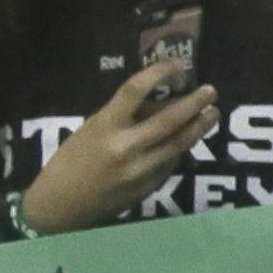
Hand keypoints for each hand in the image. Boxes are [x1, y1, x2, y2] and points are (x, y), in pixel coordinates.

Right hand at [19, 62, 219, 233]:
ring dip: (198, 127)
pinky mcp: (147, 188)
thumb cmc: (69, 162)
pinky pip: (171, 163)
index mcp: (104, 128)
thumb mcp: (90, 131)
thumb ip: (122, 117)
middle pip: (169, 120)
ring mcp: (139, 170)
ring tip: (211, 114)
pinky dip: (180, 149)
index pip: (134, 91)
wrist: (60, 206)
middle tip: (210, 92)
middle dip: (194, 103)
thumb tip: (159, 103)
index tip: (176, 65)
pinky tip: (184, 141)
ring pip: (179, 144)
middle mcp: (125, 148)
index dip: (158, 73)